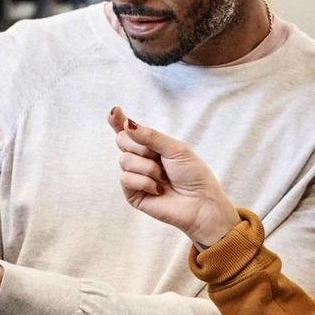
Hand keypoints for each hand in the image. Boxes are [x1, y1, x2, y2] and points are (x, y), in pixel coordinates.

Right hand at [108, 108, 240, 246]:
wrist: (200, 203)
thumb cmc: (192, 175)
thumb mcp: (175, 148)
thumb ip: (150, 136)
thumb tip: (127, 124)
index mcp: (151, 145)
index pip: (129, 130)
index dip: (118, 120)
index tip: (114, 111)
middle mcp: (140, 158)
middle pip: (122, 140)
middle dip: (141, 146)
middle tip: (158, 157)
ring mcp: (135, 176)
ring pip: (123, 160)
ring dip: (147, 167)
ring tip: (163, 177)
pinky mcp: (132, 194)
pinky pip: (126, 178)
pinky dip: (144, 182)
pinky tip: (158, 190)